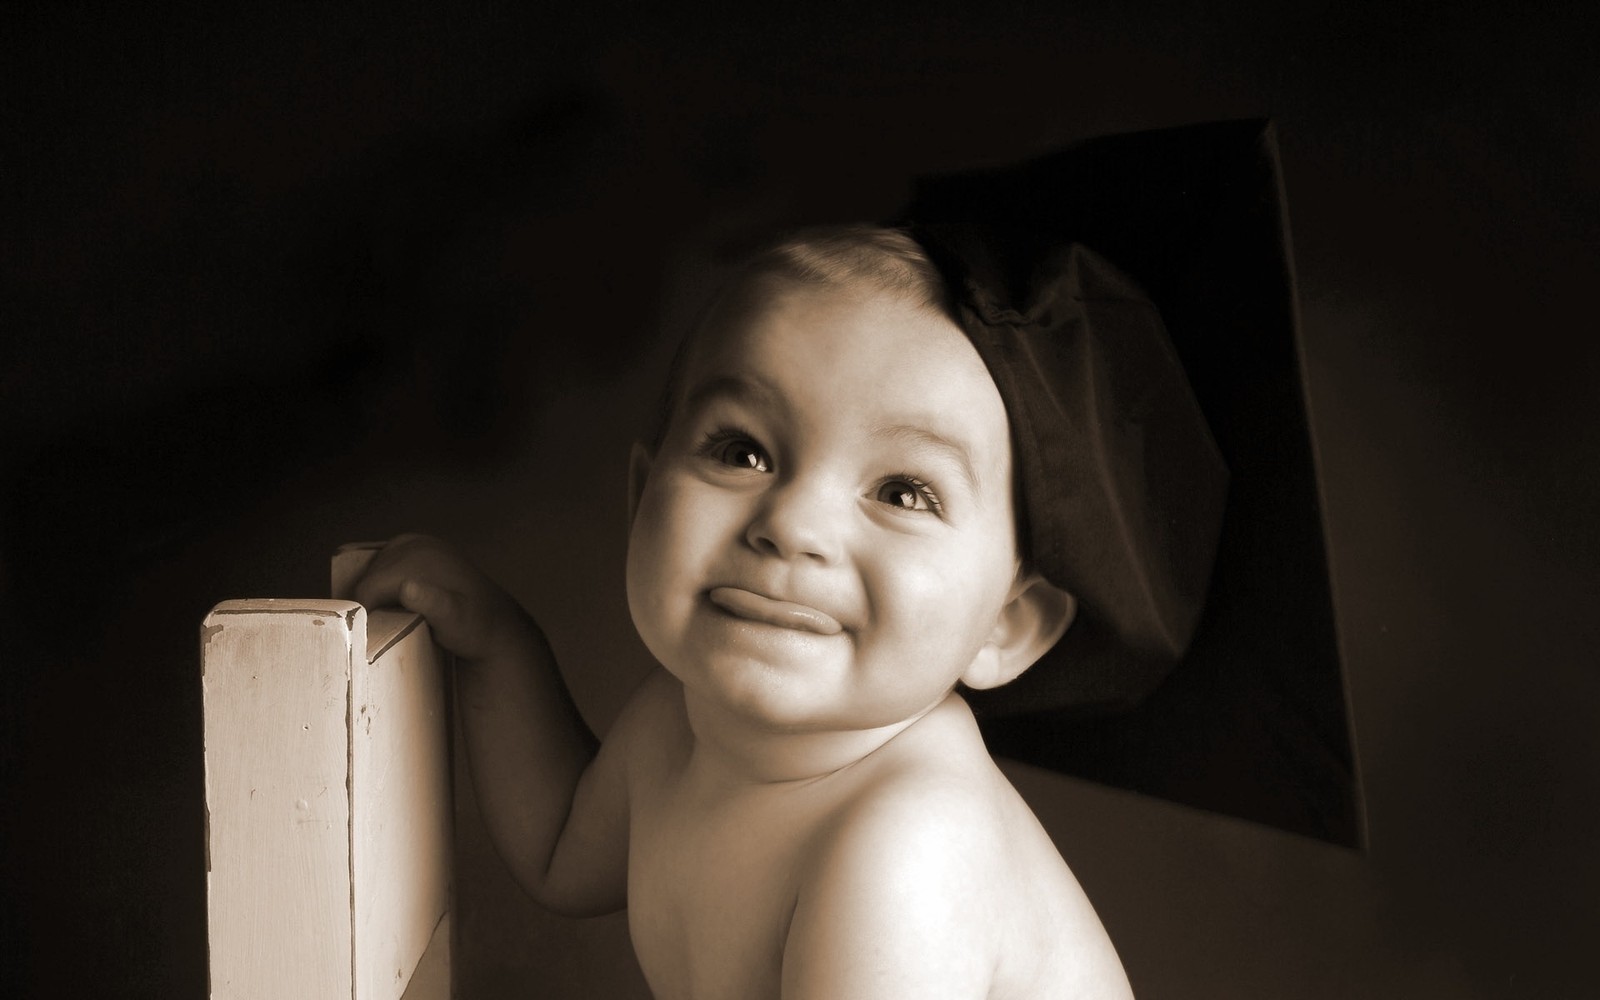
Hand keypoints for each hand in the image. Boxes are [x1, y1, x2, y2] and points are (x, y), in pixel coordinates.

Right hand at [352, 533, 536, 662]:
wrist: (496, 623)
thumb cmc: (473, 627)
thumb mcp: (454, 621)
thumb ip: (432, 604)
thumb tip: (407, 587)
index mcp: (419, 559)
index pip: (370, 586)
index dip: (360, 612)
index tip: (364, 635)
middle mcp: (416, 544)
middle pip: (369, 573)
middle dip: (364, 599)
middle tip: (368, 628)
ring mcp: (418, 541)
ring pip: (374, 563)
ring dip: (371, 586)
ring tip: (377, 613)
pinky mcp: (420, 545)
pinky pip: (385, 553)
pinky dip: (375, 565)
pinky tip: (371, 577)